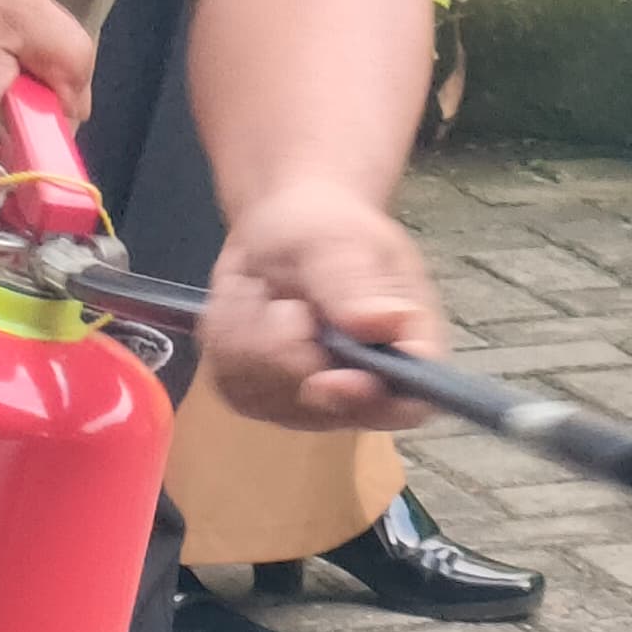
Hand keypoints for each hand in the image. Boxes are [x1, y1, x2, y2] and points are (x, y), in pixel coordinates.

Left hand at [200, 183, 443, 430]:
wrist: (282, 226)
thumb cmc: (325, 226)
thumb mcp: (339, 240)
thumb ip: (355, 284)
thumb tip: (385, 324)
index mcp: (405, 349)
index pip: (405, 405)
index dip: (368, 404)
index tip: (324, 377)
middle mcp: (362, 389)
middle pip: (317, 405)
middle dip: (285, 344)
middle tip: (288, 296)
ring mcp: (308, 401)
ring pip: (263, 393)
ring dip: (249, 331)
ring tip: (266, 290)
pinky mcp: (260, 397)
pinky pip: (229, 380)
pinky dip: (226, 333)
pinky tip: (246, 303)